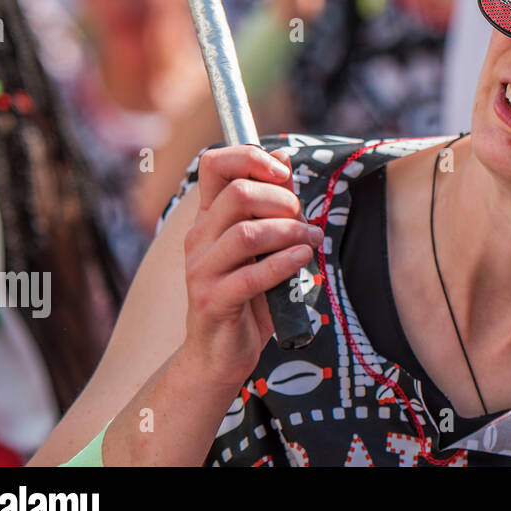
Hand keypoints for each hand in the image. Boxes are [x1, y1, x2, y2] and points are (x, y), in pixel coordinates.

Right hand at [179, 145, 322, 388]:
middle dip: (283, 201)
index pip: (214, 165)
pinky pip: (251, 275)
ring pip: (246, 232)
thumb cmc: (248, 295)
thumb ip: (272, 203)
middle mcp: (199, 238)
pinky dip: (284, 263)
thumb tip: (284, 156)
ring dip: (290, 232)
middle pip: (238, 193)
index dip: (249, 156)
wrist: (220, 353)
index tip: (283, 172)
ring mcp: (202, 270)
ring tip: (311, 242)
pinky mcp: (213, 301)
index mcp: (209, 218)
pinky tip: (303, 260)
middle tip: (304, 222)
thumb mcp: (264, 244)